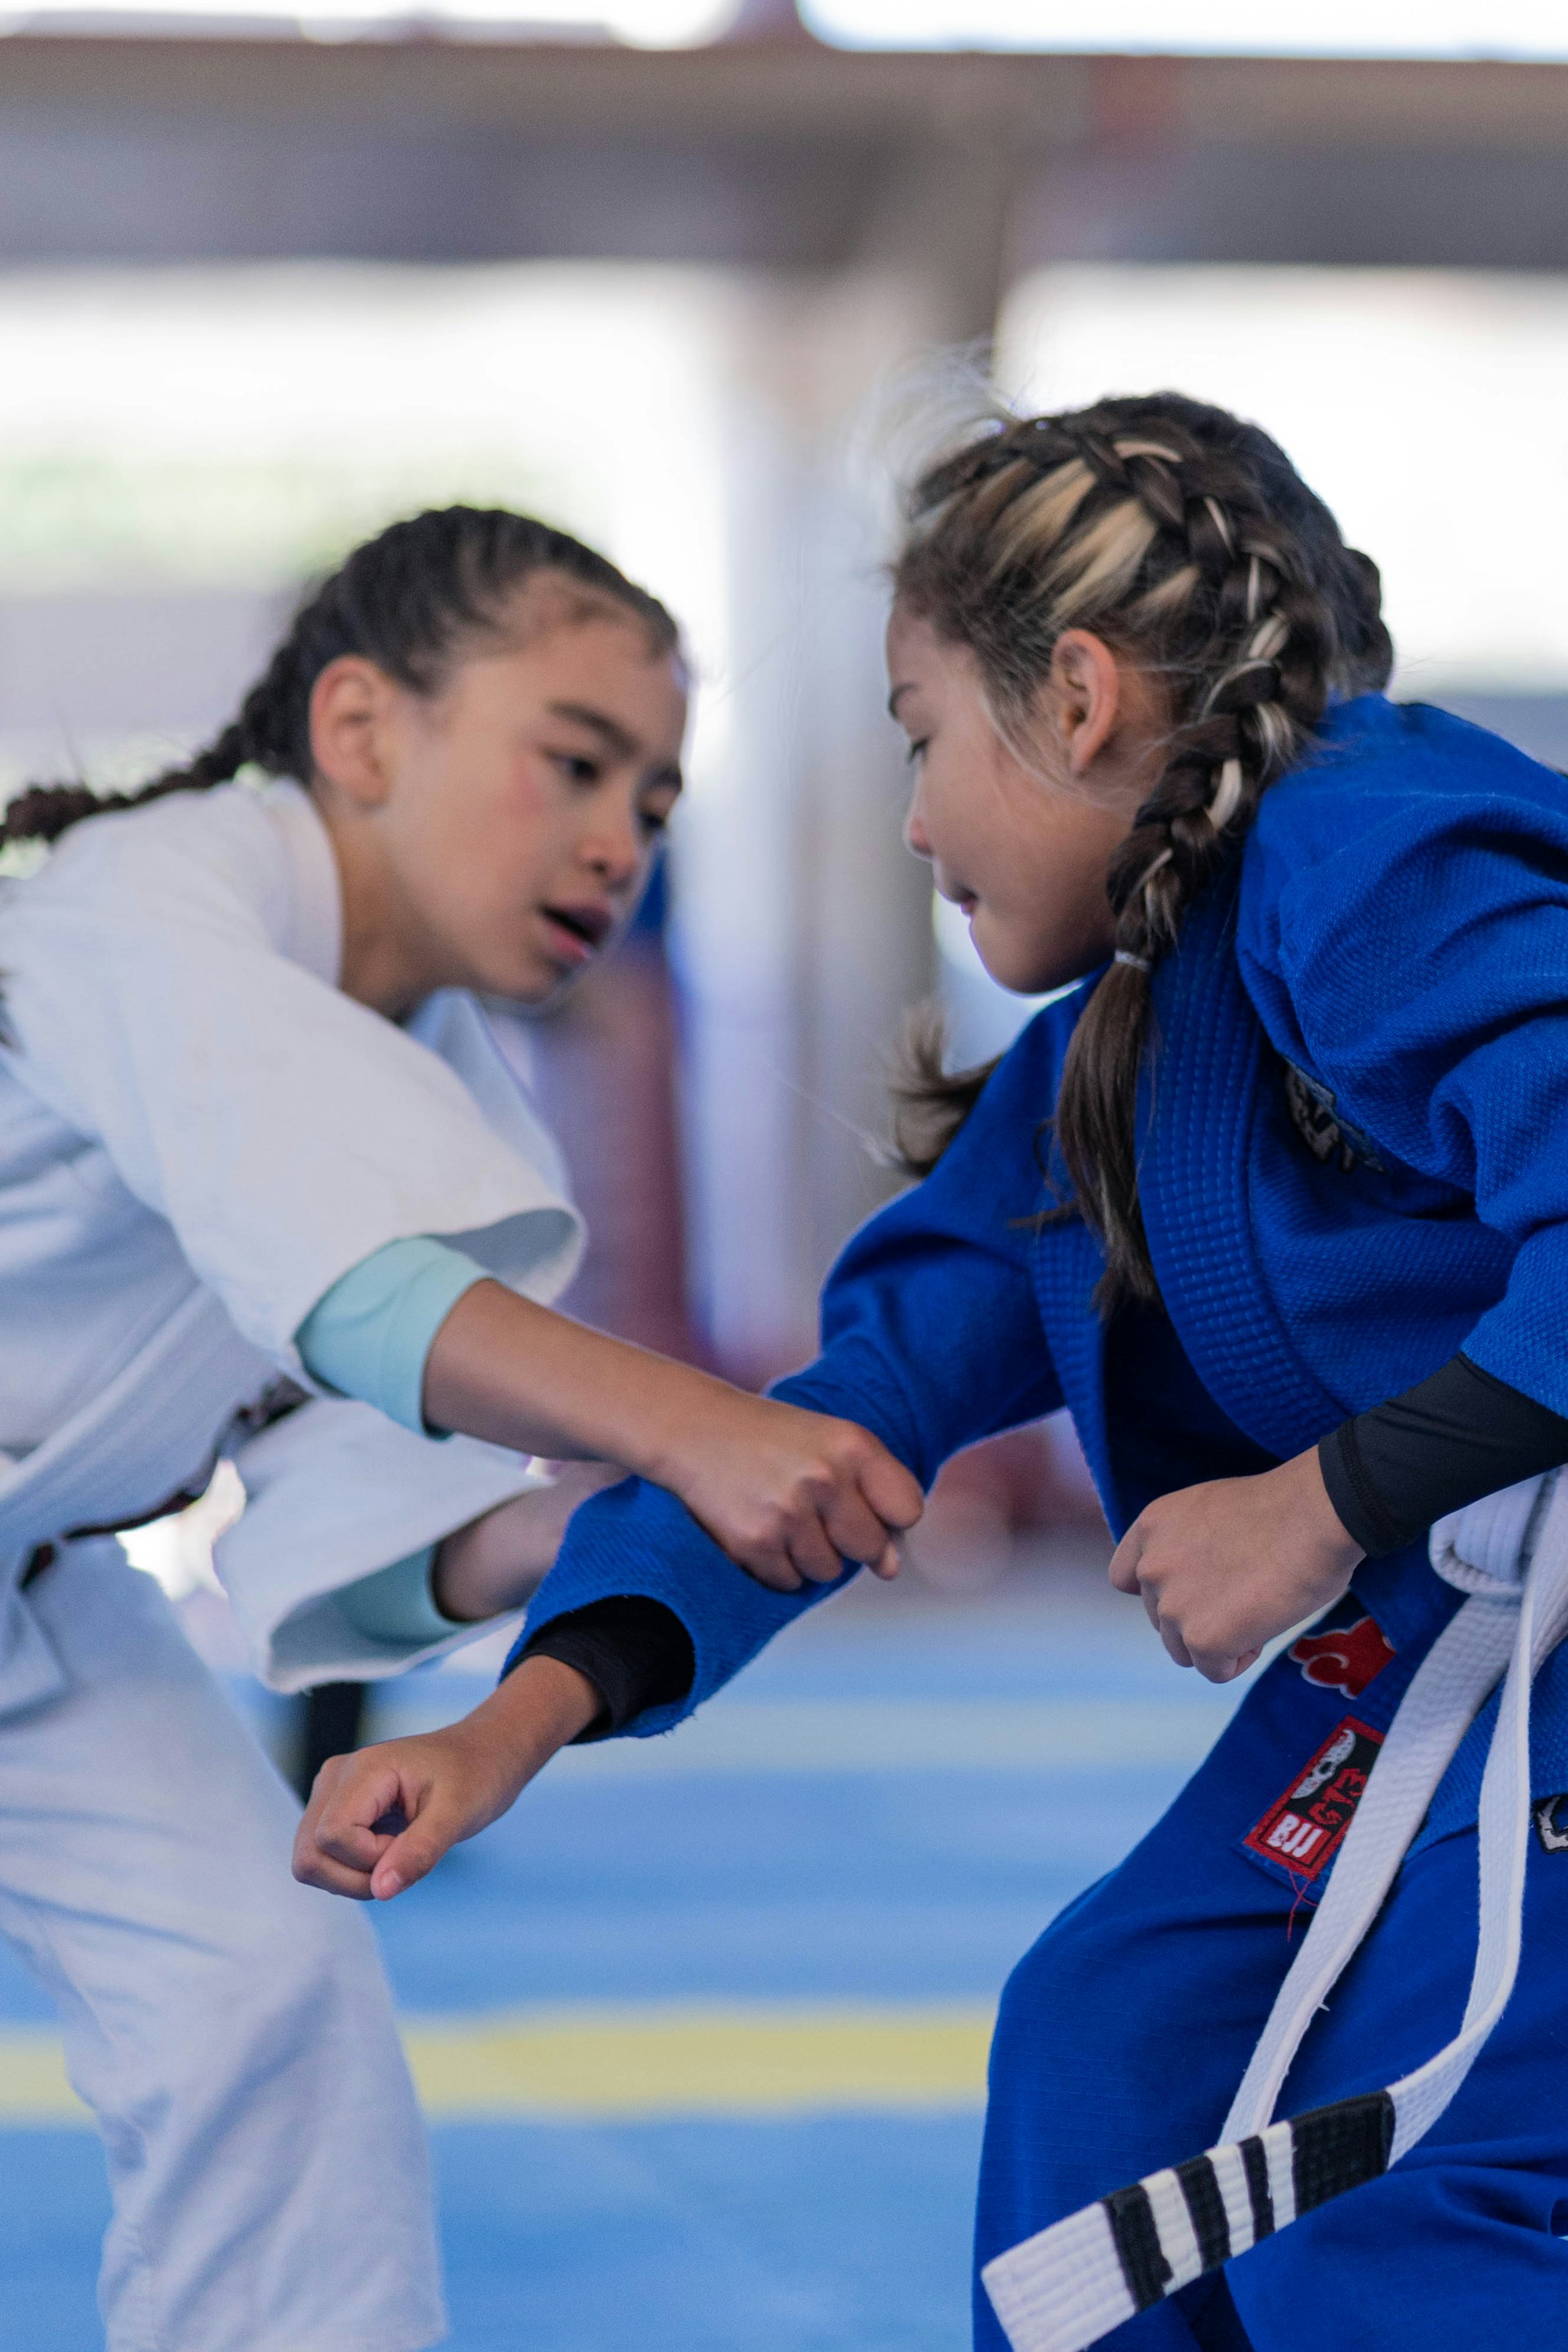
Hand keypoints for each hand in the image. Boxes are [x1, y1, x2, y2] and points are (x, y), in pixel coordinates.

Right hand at [292, 1655, 596, 1900]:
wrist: (482, 1754)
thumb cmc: (476, 1776)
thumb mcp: (458, 1815)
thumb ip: (419, 1852)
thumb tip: (380, 1891)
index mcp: (362, 1770)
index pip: (333, 1837)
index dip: (371, 1859)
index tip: (413, 1843)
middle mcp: (334, 1778)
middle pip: (309, 1855)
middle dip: (356, 1877)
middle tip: (404, 1855)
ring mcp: (330, 1794)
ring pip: (309, 1862)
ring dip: (355, 1876)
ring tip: (399, 1850)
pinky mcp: (335, 1811)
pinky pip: (324, 1859)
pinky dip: (355, 1870)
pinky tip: (389, 1849)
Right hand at [423, 1282, 922, 1594]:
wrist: (693, 1430)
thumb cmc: (774, 1439)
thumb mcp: (831, 1445)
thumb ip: (873, 1498)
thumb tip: (890, 1569)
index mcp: (853, 1445)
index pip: (908, 1510)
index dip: (890, 1516)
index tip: (864, 1503)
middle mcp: (823, 1477)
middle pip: (870, 1548)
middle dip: (848, 1540)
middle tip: (814, 1509)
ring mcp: (787, 1513)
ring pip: (828, 1571)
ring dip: (810, 1554)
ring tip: (781, 1513)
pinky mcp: (754, 1543)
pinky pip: (789, 1582)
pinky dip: (778, 1566)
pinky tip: (759, 1527)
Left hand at [1108, 1447, 1362, 1682]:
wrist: (1315, 1515)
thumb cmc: (1284, 1509)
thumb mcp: (1211, 1513)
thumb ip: (1187, 1546)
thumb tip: (1197, 1583)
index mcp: (1151, 1528)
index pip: (1124, 1579)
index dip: (1161, 1593)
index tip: (1195, 1591)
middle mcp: (1151, 1567)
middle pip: (1162, 1621)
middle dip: (1200, 1617)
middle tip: (1247, 1595)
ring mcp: (1173, 1605)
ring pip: (1185, 1651)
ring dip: (1218, 1642)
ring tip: (1258, 1609)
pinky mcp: (1202, 1638)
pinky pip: (1215, 1671)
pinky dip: (1240, 1660)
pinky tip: (1264, 1626)